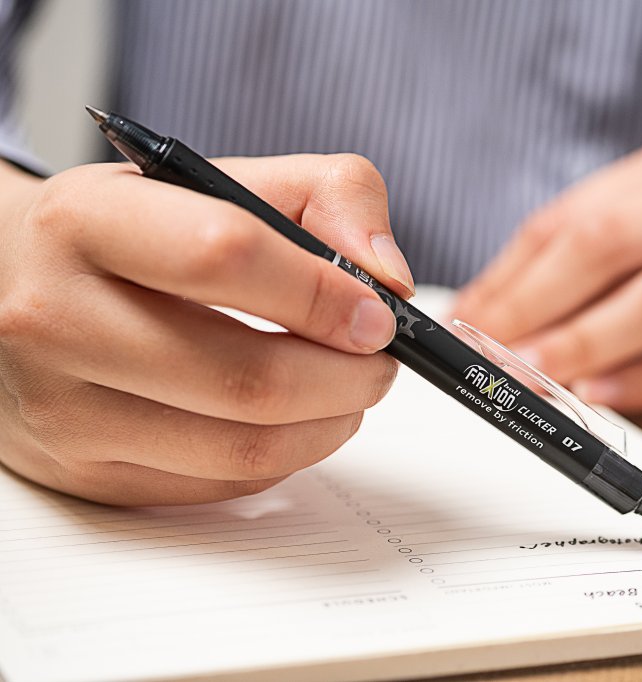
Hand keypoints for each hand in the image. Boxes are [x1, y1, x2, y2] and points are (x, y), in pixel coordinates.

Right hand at [0, 154, 414, 503]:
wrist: (8, 284)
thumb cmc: (129, 234)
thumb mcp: (215, 178)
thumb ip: (326, 194)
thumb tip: (388, 277)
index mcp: (90, 222)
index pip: (222, 255)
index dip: (322, 292)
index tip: (378, 312)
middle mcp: (58, 318)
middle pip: (247, 379)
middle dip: (348, 377)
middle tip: (380, 359)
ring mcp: (65, 410)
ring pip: (243, 449)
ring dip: (330, 424)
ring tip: (348, 388)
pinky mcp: (85, 473)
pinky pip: (222, 485)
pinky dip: (285, 456)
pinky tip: (292, 419)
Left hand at [453, 124, 641, 410]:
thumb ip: (621, 246)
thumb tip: (513, 307)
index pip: (583, 211)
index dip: (516, 270)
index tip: (469, 319)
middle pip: (619, 240)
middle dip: (537, 302)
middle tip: (488, 353)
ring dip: (590, 340)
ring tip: (534, 375)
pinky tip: (610, 396)